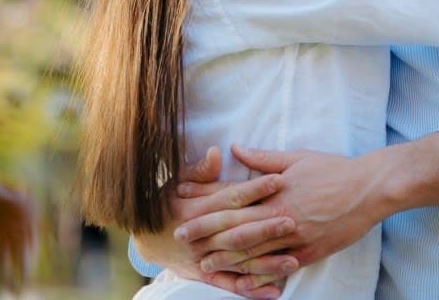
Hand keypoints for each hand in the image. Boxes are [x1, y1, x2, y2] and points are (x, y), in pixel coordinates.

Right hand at [133, 147, 298, 298]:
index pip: (228, 198)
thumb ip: (199, 171)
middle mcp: (199, 237)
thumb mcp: (175, 182)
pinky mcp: (205, 277)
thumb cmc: (165, 204)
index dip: (253, 189)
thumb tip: (217, 152)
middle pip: (236, 231)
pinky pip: (230, 285)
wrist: (144, 240)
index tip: (279, 180)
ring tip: (293, 260)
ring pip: (237, 262)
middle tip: (292, 220)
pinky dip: (252, 290)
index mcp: (193, 209)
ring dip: (266, 263)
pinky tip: (275, 291)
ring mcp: (202, 259)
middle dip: (265, 226)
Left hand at [175, 146, 383, 293]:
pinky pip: (281, 267)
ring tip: (204, 265)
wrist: (370, 188)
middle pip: (236, 226)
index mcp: (274, 189)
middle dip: (206, 233)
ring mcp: (295, 236)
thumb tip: (234, 148)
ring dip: (226, 258)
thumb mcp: (297, 157)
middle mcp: (281, 213)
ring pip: (255, 250)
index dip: (205, 199)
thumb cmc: (334, 169)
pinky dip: (261, 275)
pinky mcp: (310, 251)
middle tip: (181, 239)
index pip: (232, 196)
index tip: (183, 200)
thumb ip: (263, 158)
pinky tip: (245, 282)